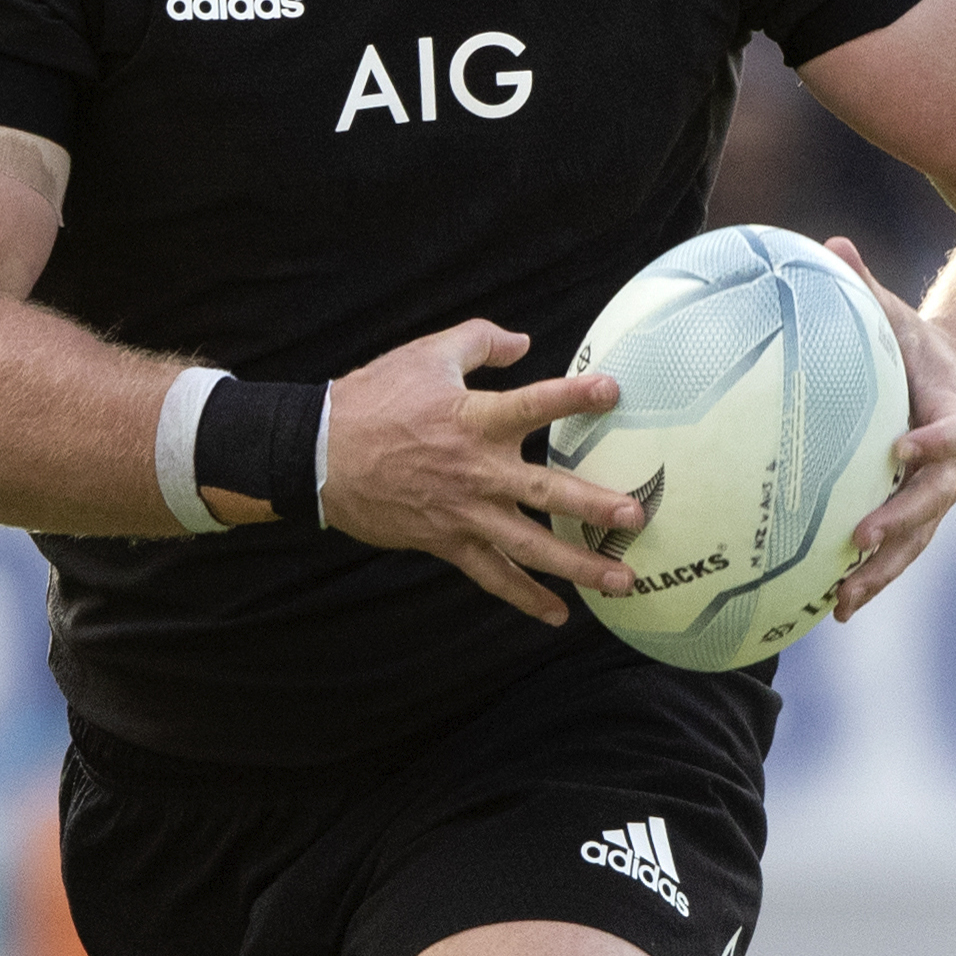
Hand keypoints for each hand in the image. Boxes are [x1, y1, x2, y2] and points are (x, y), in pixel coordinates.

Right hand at [322, 319, 657, 625]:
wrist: (320, 453)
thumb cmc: (374, 398)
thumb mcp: (427, 354)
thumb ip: (481, 342)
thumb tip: (523, 342)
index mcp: (475, 418)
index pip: (535, 404)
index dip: (574, 397)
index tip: (613, 391)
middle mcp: (477, 470)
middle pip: (546, 492)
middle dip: (594, 506)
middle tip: (636, 517)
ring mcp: (464, 512)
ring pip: (529, 546)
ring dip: (577, 565)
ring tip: (621, 579)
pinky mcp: (447, 540)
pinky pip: (492, 575)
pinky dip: (524, 597)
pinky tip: (558, 613)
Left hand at [827, 237, 955, 619]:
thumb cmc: (912, 340)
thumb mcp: (894, 310)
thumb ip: (865, 284)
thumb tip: (830, 243)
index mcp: (955, 408)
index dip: (938, 441)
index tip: (903, 448)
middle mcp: (954, 461)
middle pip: (937, 499)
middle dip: (902, 522)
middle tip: (861, 539)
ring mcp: (939, 493)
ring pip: (919, 539)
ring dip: (885, 571)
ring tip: (843, 600)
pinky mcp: (918, 514)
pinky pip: (899, 551)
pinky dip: (870, 578)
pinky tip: (828, 610)